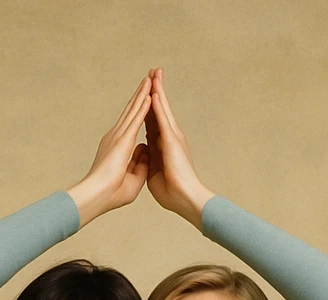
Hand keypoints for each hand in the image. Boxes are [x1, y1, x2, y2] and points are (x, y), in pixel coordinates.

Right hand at [67, 77, 151, 226]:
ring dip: (142, 94)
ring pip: (133, 110)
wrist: (97, 197)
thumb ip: (139, 164)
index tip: (147, 100)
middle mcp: (116, 138)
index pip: (132, 125)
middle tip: (148, 80)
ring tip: (150, 79)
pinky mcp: (122, 139)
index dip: (140, 112)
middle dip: (140, 96)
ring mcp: (118, 136)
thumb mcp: (133, 181)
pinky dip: (142, 106)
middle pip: (132, 112)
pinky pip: (135, 118)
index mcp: (118, 148)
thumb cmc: (111, 195)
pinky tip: (149, 94)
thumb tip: (146, 150)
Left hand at [145, 68, 213, 226]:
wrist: (185, 200)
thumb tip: (143, 155)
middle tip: (152, 72)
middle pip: (159, 110)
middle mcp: (170, 138)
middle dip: (155, 91)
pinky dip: (159, 105)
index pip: (152, 122)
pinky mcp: (173, 140)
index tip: (143, 94)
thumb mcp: (154, 174)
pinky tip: (155, 92)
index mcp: (162, 147)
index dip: (147, 108)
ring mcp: (173, 137)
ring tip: (155, 73)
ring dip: (158, 90)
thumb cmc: (172, 193)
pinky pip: (164, 119)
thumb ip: (148, 162)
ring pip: (162, 109)